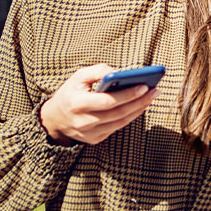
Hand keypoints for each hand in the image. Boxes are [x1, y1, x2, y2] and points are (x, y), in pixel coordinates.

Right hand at [39, 64, 160, 145]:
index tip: (144, 86)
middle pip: (118, 113)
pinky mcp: (95, 140)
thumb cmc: (71, 92)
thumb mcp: (78, 76)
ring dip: (139, 109)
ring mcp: (89, 133)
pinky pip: (118, 127)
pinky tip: (141, 105)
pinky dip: (131, 116)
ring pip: (121, 122)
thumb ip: (98, 71)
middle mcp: (83, 122)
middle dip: (139, 101)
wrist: (54, 119)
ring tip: (152, 96)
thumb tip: (120, 72)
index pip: (107, 101)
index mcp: (77, 104)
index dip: (127, 94)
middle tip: (155, 90)